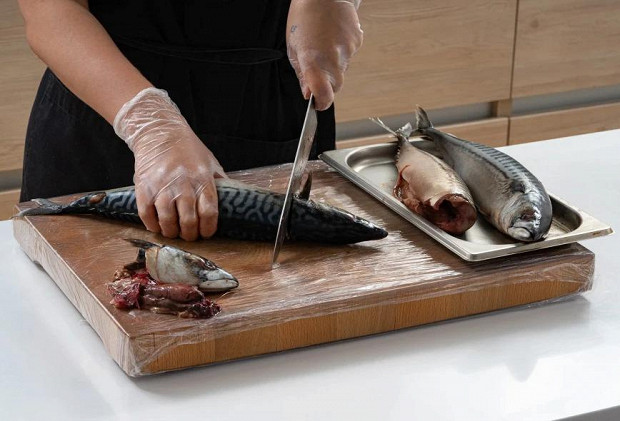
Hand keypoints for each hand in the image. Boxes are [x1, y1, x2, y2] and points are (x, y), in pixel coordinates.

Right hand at [114, 88, 224, 240]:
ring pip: (168, 221)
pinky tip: (158, 226)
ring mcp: (162, 187)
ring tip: (174, 232)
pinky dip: (152, 225)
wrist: (160, 132)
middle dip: (190, 235)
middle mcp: (183, 185)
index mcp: (202, 180)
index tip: (206, 233)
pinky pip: (147, 214)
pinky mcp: (144, 188)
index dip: (208, 229)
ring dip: (172, 232)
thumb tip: (232, 200)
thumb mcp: (210, 163)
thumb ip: (219, 183)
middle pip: (188, 221)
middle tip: (189, 236)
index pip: (209, 213)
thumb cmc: (188, 149)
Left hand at [287, 0, 362, 110]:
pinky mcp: (357, 41)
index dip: (321, 103)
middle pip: (336, 86)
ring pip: (342, 69)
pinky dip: (341, 51)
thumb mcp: (294, 47)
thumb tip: (308, 93)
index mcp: (313, 61)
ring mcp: (348, 50)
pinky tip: (333, 37)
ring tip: (323, 44)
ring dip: (333, 65)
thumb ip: (302, 74)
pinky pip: (349, 55)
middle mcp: (333, 58)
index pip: (324, 95)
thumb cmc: (304, 16)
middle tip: (316, 68)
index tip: (316, 104)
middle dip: (327, 83)